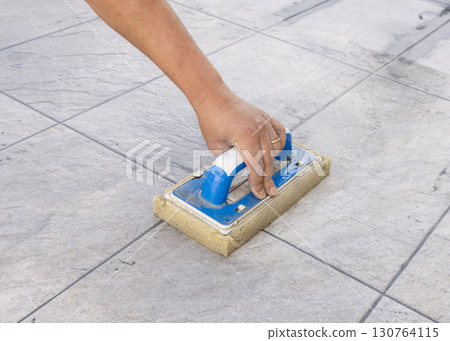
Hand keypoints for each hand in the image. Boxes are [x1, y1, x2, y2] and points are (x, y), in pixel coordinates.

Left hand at [192, 83, 285, 198]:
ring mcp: (264, 122)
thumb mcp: (215, 146)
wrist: (213, 97)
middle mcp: (258, 129)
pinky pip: (279, 133)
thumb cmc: (211, 118)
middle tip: (268, 190)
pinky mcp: (265, 117)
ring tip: (267, 173)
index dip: (257, 182)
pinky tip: (276, 152)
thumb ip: (229, 159)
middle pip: (267, 160)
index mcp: (245, 137)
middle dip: (267, 178)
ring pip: (275, 148)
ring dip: (271, 162)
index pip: (255, 166)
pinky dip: (280, 144)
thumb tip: (239, 170)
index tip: (259, 192)